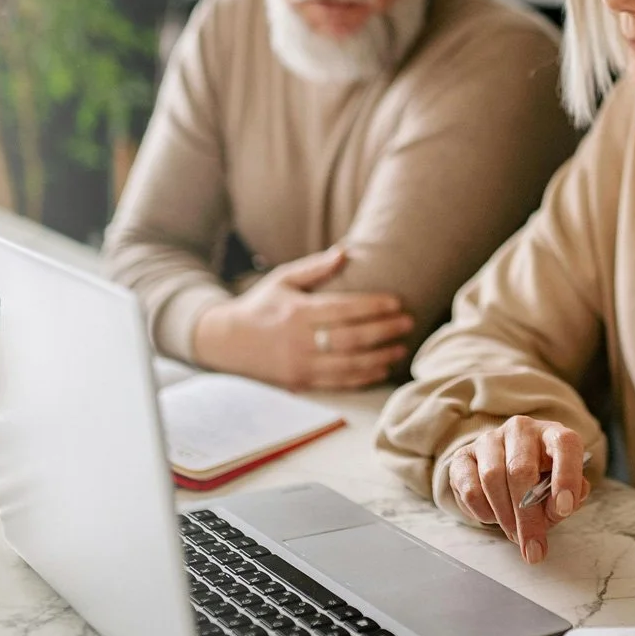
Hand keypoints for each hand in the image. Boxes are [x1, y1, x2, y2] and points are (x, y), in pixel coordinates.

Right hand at [191, 248, 413, 390]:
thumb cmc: (260, 305)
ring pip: (350, 365)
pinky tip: (382, 369)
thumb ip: (314, 268)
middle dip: (385, 331)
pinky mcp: (300, 382)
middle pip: (352, 338)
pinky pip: (339, 382)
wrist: (225, 341)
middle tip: (409, 323)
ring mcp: (301, 364)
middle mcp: (300, 340)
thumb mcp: (282, 279)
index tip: (397, 302)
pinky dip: (364, 377)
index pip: (344, 309)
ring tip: (401, 349)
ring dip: (380, 357)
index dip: (374, 307)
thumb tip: (345, 252)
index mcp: (297, 312)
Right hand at [443, 415, 590, 564]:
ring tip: (513, 533)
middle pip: (521, 470)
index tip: (563, 510)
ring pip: (492, 478)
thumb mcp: (563, 490)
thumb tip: (559, 507)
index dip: (566, 477)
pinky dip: (482, 511)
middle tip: (532, 546)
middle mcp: (520, 430)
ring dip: (504, 515)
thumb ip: (569, 500)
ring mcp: (489, 440)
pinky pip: (469, 488)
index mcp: (552, 434)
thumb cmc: (541, 481)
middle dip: (527, 516)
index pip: (564, 445)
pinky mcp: (463, 455)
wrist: (505, 469)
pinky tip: (493, 517)